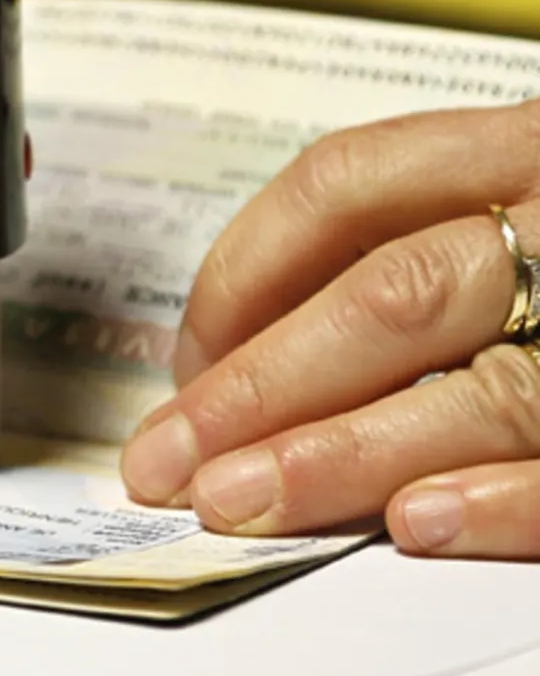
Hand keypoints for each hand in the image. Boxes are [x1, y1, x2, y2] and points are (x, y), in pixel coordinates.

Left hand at [121, 98, 539, 560]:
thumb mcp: (508, 210)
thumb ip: (398, 259)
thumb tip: (229, 365)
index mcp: (522, 150)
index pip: (346, 183)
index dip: (241, 271)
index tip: (183, 360)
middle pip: (394, 293)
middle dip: (263, 386)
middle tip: (170, 461)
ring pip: (483, 382)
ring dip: (345, 453)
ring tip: (245, 502)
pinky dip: (509, 497)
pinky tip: (417, 525)